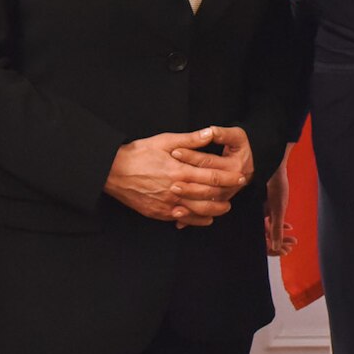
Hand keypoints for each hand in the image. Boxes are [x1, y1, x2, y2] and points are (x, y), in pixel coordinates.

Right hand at [104, 129, 247, 224]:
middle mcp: (176, 190)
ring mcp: (168, 204)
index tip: (240, 176)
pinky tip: (205, 219)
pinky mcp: (159, 213)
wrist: (113, 172)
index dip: (228, 177)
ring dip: (215, 210)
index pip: (212, 176)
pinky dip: (196, 220)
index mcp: (180, 171)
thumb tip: (210, 133)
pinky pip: (183, 219)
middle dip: (226, 193)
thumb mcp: (165, 141)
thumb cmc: (138, 153)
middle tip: (238, 190)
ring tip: (225, 207)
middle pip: (208, 196)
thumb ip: (190, 140)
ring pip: (198, 211)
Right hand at [263, 161, 297, 255]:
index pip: (261, 242)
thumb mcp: (278, 209)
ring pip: (268, 230)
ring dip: (280, 236)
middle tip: (290, 248)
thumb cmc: (276, 184)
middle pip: (265, 237)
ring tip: (292, 240)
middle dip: (278, 244)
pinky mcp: (263, 207)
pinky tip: (289, 227)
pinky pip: (269, 221)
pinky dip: (279, 225)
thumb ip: (276, 228)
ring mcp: (258, 212)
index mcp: (254, 219)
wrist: (274, 166)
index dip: (273, 250)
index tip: (284, 252)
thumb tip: (276, 247)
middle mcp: (254, 216)